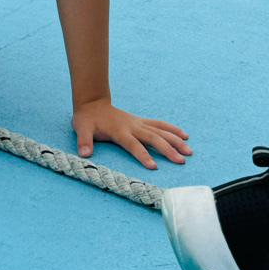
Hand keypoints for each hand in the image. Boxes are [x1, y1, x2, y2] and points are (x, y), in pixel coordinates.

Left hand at [71, 99, 191, 169]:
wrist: (92, 102)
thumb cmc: (87, 118)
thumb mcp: (80, 128)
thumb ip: (83, 140)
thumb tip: (84, 153)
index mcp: (119, 130)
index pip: (133, 144)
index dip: (142, 155)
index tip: (154, 166)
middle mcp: (132, 126)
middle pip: (152, 138)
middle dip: (167, 149)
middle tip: (181, 161)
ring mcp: (138, 123)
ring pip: (160, 131)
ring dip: (175, 140)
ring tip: (189, 151)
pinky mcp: (140, 121)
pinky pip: (159, 124)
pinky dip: (172, 129)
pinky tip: (184, 136)